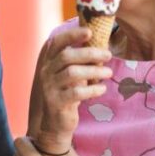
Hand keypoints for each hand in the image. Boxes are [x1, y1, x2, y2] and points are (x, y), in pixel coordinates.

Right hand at [31, 27, 110, 150]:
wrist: (56, 123)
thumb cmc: (67, 94)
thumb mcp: (70, 76)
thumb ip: (78, 62)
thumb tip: (101, 47)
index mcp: (49, 62)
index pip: (56, 42)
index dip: (71, 35)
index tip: (90, 31)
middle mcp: (46, 72)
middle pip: (66, 56)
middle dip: (90, 53)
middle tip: (108, 55)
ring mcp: (49, 87)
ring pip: (72, 73)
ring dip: (94, 71)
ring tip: (108, 73)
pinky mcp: (56, 102)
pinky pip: (76, 93)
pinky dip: (92, 89)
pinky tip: (102, 90)